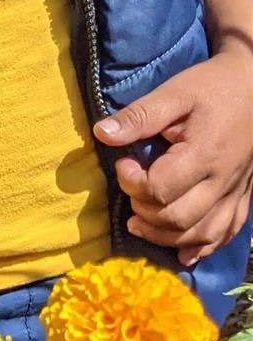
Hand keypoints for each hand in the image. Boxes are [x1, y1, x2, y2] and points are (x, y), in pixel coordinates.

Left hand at [94, 51, 252, 266]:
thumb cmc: (214, 86)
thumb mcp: (174, 92)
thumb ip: (139, 116)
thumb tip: (101, 133)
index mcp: (204, 155)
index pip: (160, 189)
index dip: (132, 182)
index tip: (124, 163)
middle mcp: (222, 181)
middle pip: (177, 219)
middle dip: (144, 212)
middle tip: (132, 190)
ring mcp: (236, 192)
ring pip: (200, 234)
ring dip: (165, 237)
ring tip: (139, 223)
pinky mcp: (242, 196)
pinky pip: (226, 232)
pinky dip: (202, 247)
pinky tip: (183, 254)